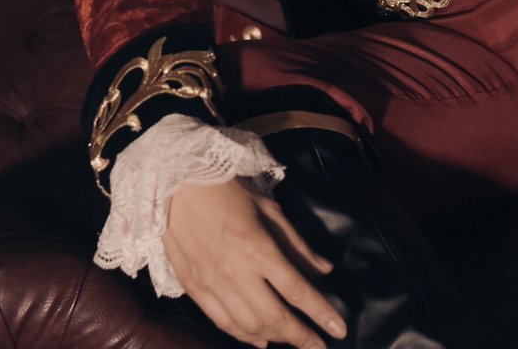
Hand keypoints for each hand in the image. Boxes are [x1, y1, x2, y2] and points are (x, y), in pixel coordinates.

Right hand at [163, 175, 346, 347]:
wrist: (178, 185)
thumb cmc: (229, 190)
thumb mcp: (269, 208)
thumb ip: (297, 243)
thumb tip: (324, 269)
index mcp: (258, 248)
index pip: (296, 290)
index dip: (320, 313)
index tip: (339, 330)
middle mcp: (236, 272)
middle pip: (275, 317)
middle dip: (302, 337)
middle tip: (319, 348)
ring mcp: (213, 284)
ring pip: (249, 325)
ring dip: (275, 337)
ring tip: (294, 341)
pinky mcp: (194, 288)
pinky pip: (222, 322)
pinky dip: (243, 336)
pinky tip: (259, 340)